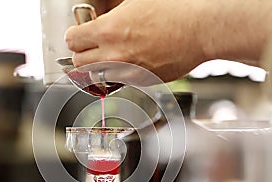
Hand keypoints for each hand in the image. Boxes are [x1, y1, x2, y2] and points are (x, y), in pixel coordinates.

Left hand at [65, 0, 207, 82]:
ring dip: (97, 68)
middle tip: (91, 48)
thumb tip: (100, 21)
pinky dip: (117, 75)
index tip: (80, 35)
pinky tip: (128, 63)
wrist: (199, 30)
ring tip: (107, 58)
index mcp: (109, 30)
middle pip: (78, 63)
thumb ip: (111, 15)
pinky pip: (118, 82)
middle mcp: (114, 54)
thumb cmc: (174, 11)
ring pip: (95, 77)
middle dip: (82, 54)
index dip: (75, 36)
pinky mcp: (140, 81)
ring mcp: (127, 71)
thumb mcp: (135, 1)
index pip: (72, 40)